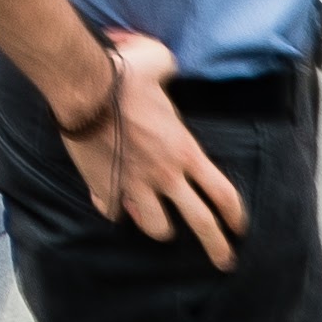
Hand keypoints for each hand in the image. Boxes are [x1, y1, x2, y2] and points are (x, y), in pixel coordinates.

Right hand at [61, 31, 249, 267]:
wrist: (82, 87)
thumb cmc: (124, 73)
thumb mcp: (158, 61)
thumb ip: (169, 68)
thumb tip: (166, 64)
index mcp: (184, 151)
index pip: (223, 194)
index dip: (236, 215)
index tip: (239, 228)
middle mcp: (165, 175)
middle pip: (201, 224)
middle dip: (217, 248)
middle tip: (224, 260)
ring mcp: (134, 185)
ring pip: (156, 227)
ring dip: (159, 227)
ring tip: (159, 224)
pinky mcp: (104, 187)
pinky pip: (112, 211)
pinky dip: (114, 208)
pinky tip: (113, 203)